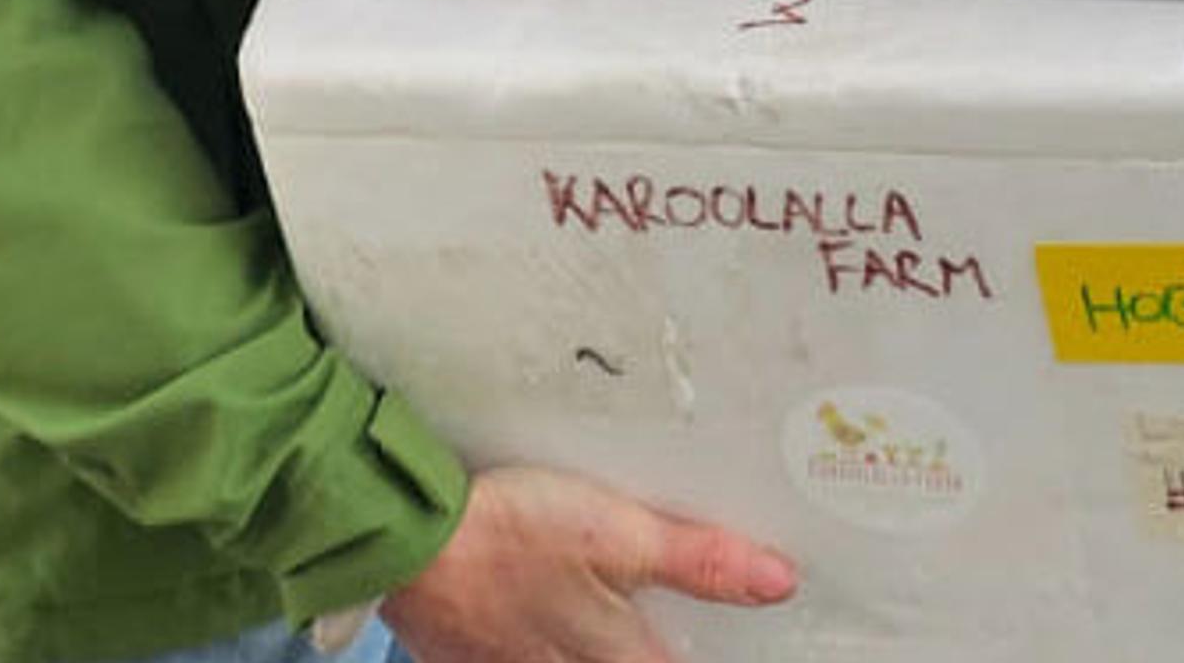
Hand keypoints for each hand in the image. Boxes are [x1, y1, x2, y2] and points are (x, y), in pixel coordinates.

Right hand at [381, 464, 796, 662]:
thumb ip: (697, 560)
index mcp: (615, 657)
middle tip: (660, 623)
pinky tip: (530, 616)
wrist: (404, 542)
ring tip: (594, 612)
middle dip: (647, 643)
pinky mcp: (470, 654)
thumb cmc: (511, 536)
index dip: (708, 654)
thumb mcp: (617, 534)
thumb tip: (779, 583)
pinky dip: (531, 643)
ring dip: (590, 644)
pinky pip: (517, 657)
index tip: (737, 640)